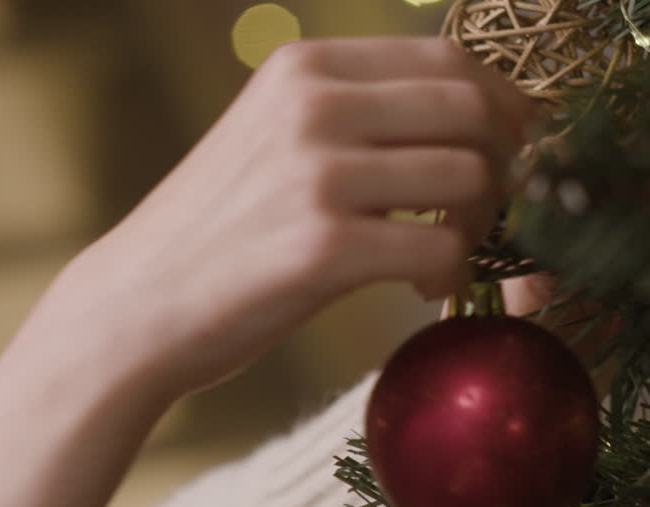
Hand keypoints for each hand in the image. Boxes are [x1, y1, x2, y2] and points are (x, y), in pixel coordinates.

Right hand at [0, 36, 535, 506]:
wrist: (136, 306)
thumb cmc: (213, 232)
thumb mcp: (270, 137)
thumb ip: (351, 112)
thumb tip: (470, 115)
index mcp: (304, 66)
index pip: (448, 56)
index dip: (504, 103)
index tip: (514, 147)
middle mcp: (313, 104)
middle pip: (473, 109)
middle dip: (506, 162)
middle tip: (489, 211)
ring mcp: (317, 172)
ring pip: (470, 175)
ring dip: (481, 222)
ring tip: (445, 252)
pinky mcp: (323, 247)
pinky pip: (440, 246)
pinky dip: (450, 272)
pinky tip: (419, 287)